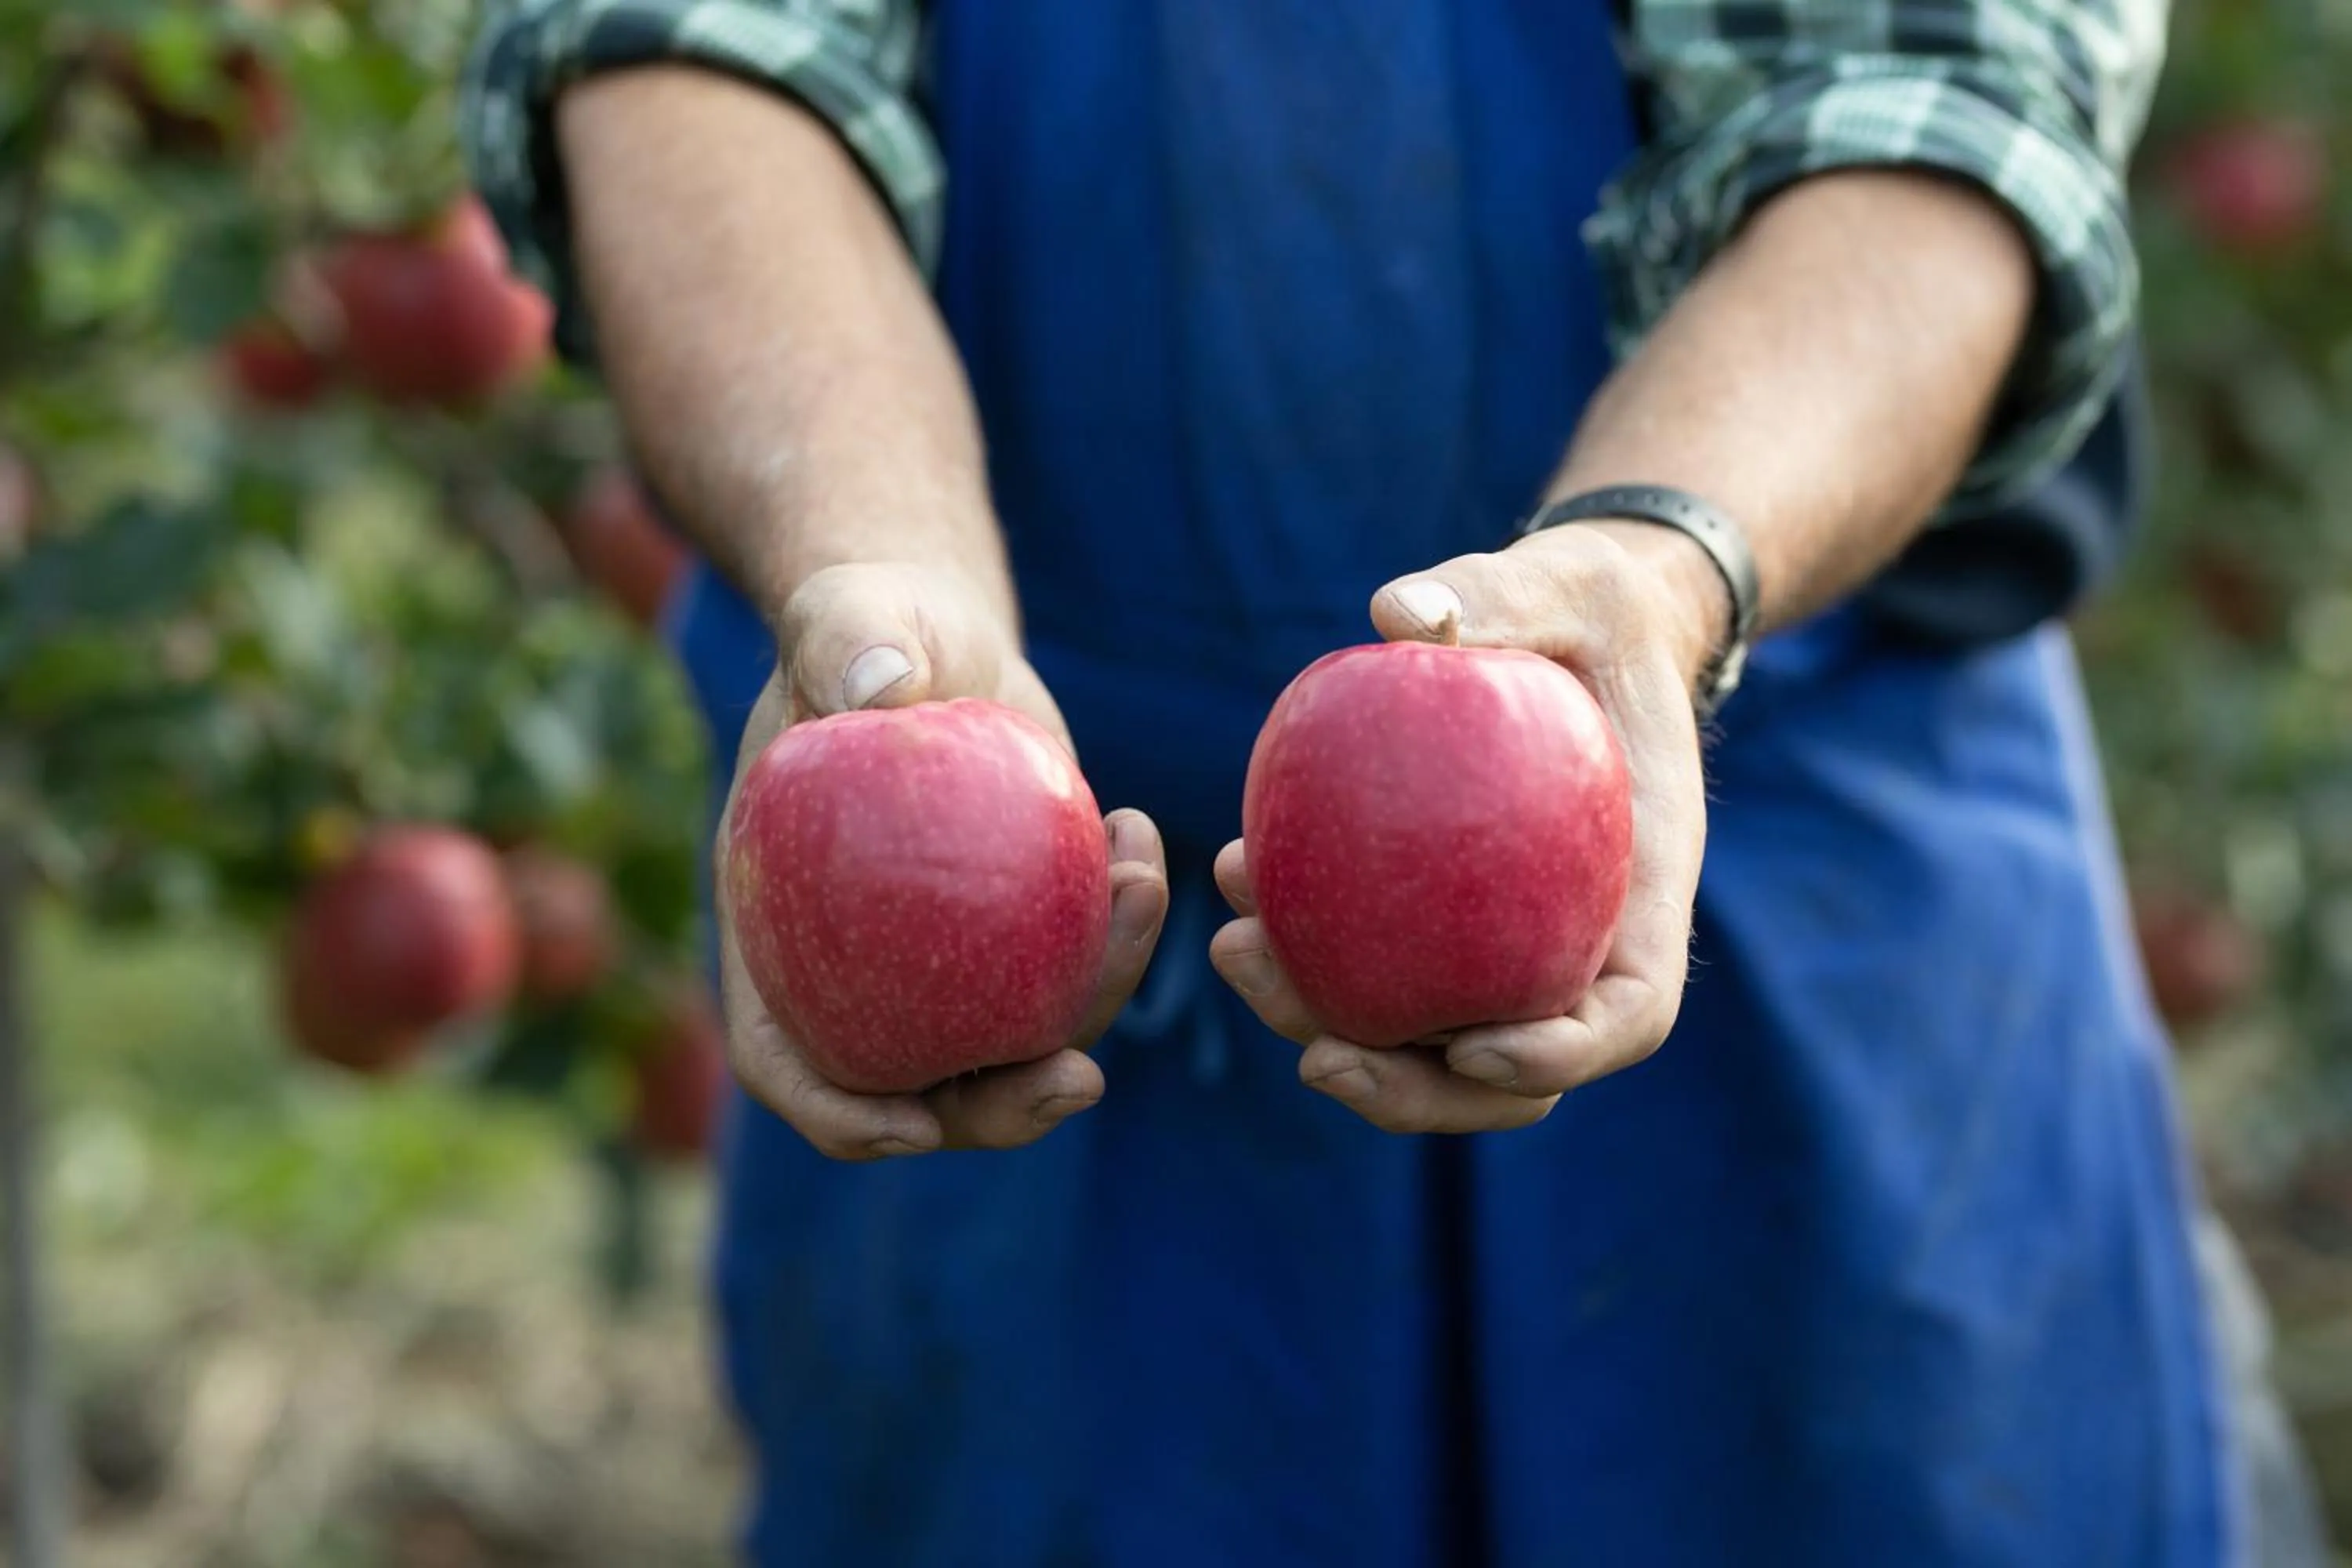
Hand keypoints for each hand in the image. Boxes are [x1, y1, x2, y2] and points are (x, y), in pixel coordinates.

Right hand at [716, 562, 1170, 1158]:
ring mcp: (944, 959)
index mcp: (777, 932)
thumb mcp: (843, 618)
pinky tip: (1141, 846)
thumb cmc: (864, 625)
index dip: (840, 1113)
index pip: (786, 1057)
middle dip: (1000, 1108)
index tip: (914, 1127)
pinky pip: (1071, 965)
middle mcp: (860, 969)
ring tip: (1141, 887)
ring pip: (1018, 1037)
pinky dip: (1116, 927)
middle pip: (920, 1086)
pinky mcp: (1016, 931)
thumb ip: (842, 641)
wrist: (930, 634)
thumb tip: (879, 688)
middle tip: (1081, 1080)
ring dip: (1093, 1000)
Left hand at [1209, 524, 1717, 1132]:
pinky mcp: (1438, 926)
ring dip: (1325, 1027)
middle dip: (1413, 1093)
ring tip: (1236, 951)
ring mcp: (1507, 948)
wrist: (1565, 633)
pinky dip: (1307, 952)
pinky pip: (1375, 967)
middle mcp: (1580, 944)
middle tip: (1314, 1056)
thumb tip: (1401, 613)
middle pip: (1514, 1074)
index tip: (1472, 1050)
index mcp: (1646, 892)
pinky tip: (1235, 881)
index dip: (1560, 1056)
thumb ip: (1499, 595)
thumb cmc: (1580, 612)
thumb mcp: (1563, 586)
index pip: (1628, 1013)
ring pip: (1428, 1045)